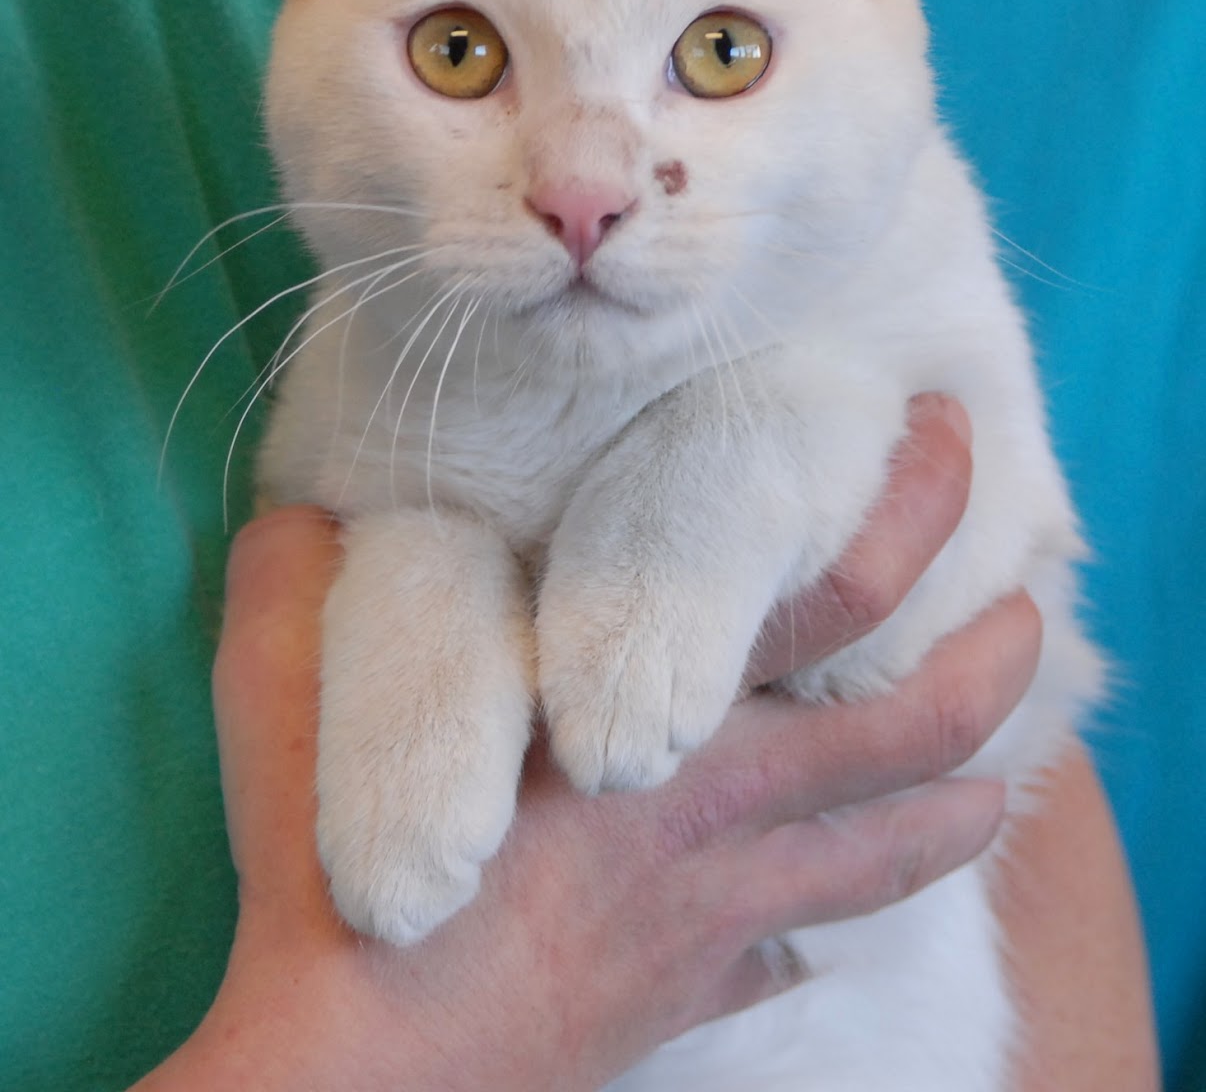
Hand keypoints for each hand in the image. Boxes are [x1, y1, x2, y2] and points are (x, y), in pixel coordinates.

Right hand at [134, 394, 1039, 1091]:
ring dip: (960, 801)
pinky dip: (825, 929)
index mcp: (654, 709)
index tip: (944, 443)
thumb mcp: (286, 681)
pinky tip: (823, 929)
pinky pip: (789, 956)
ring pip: (887, 854)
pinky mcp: (686, 992)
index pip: (823, 586)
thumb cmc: (335, 873)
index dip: (906, 507)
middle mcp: (716, 806)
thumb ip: (307, 575)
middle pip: (907, 726)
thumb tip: (301, 511)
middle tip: (1032, 607)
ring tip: (1007, 767)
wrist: (350, 1083)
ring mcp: (715, 912)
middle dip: (990, 661)